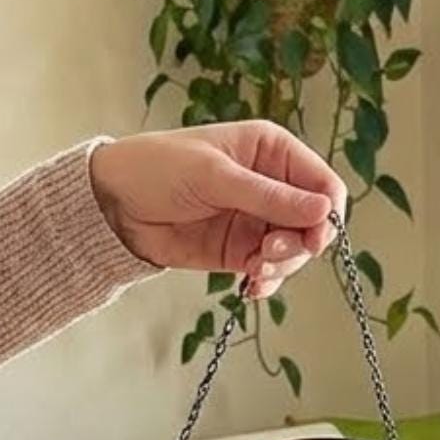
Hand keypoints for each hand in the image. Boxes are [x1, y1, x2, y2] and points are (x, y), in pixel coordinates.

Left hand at [88, 124, 345, 300]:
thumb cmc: (158, 168)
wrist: (113, 203)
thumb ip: (270, 197)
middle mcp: (272, 184)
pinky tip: (251, 288)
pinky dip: (267, 282)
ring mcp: (257, 219)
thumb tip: (323, 210)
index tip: (314, 239)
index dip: (327, 213)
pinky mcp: (240, 249)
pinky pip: (270, 270)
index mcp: (272, 151)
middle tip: (268, 254)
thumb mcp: (216, 177)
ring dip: (282, 266)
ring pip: (295, 251)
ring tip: (253, 271)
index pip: (322, 183)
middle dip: (300, 244)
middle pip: (314, 223)